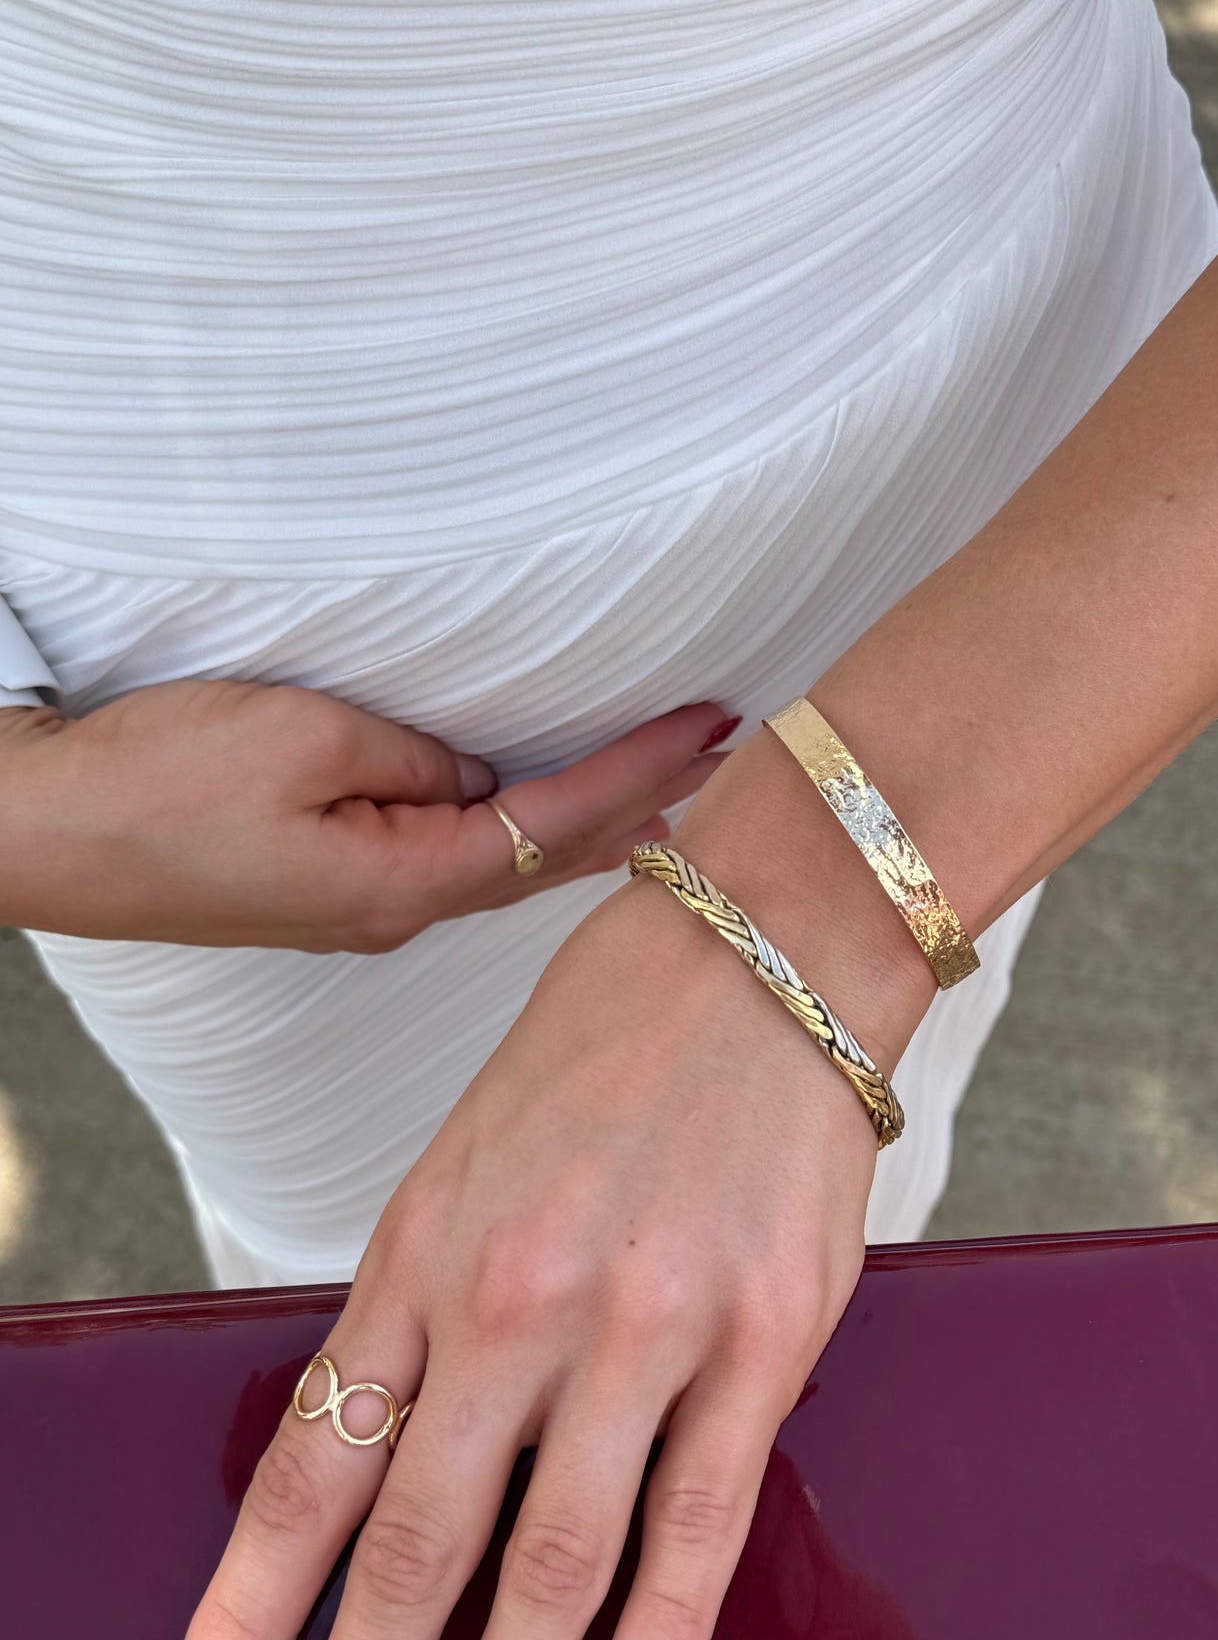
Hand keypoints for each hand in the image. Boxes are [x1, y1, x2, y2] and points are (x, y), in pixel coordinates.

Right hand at [0, 680, 738, 949]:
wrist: (42, 837)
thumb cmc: (157, 786)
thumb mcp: (301, 739)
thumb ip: (415, 760)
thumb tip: (484, 776)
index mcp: (403, 882)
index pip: (558, 824)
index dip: (641, 771)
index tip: (712, 726)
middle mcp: (397, 913)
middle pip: (551, 862)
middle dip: (643, 808)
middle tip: (726, 760)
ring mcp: (364, 912)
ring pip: (510, 869)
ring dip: (594, 830)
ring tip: (674, 801)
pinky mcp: (331, 895)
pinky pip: (458, 866)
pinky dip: (526, 840)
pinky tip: (550, 833)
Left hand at [160, 802, 897, 1639]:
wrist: (760, 952)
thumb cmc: (606, 1046)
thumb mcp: (465, 1163)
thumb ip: (427, 1310)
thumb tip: (387, 1456)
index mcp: (427, 1252)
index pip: (314, 1463)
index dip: (252, 1608)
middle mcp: (520, 1299)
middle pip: (416, 1544)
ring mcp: (648, 1322)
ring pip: (555, 1558)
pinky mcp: (766, 1334)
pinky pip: (703, 1514)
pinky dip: (660, 1631)